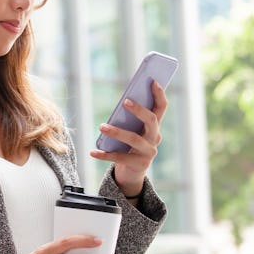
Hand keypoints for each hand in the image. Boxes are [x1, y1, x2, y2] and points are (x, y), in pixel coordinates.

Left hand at [89, 80, 167, 197]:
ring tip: (101, 126)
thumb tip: (121, 103)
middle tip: (125, 101)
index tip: (153, 81)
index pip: (161, 108)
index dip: (159, 94)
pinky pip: (120, 157)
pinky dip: (105, 154)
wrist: (132, 172)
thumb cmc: (129, 145)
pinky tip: (93, 152)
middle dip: (139, 110)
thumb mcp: (132, 130)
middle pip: (151, 121)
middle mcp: (155, 138)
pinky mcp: (139, 164)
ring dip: (117, 131)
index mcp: (155, 126)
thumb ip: (129, 118)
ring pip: (134, 138)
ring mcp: (148, 152)